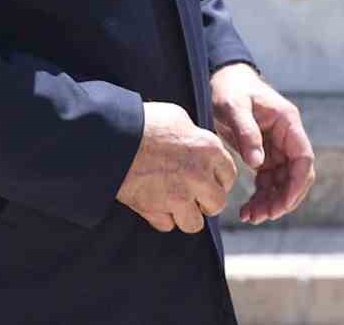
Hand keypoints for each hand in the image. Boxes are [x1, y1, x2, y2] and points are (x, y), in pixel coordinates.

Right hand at [116, 101, 237, 233]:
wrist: (113, 138)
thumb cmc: (147, 122)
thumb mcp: (179, 118)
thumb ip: (195, 137)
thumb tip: (198, 147)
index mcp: (209, 150)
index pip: (230, 176)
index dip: (220, 179)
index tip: (211, 179)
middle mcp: (199, 177)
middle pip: (217, 204)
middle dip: (207, 201)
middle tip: (195, 194)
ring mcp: (178, 197)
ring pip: (195, 223)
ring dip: (187, 215)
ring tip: (177, 203)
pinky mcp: (154, 211)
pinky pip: (167, 225)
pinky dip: (163, 218)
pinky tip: (157, 204)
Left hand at [210, 63, 315, 224]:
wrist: (223, 80)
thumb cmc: (231, 89)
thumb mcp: (235, 107)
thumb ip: (247, 132)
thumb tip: (257, 163)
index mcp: (287, 122)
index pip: (303, 158)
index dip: (296, 184)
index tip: (282, 204)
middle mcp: (287, 136)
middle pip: (296, 175)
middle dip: (283, 198)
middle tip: (263, 216)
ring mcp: (277, 147)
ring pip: (282, 182)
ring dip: (271, 202)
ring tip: (250, 217)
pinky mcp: (264, 154)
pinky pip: (268, 181)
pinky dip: (261, 197)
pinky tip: (247, 209)